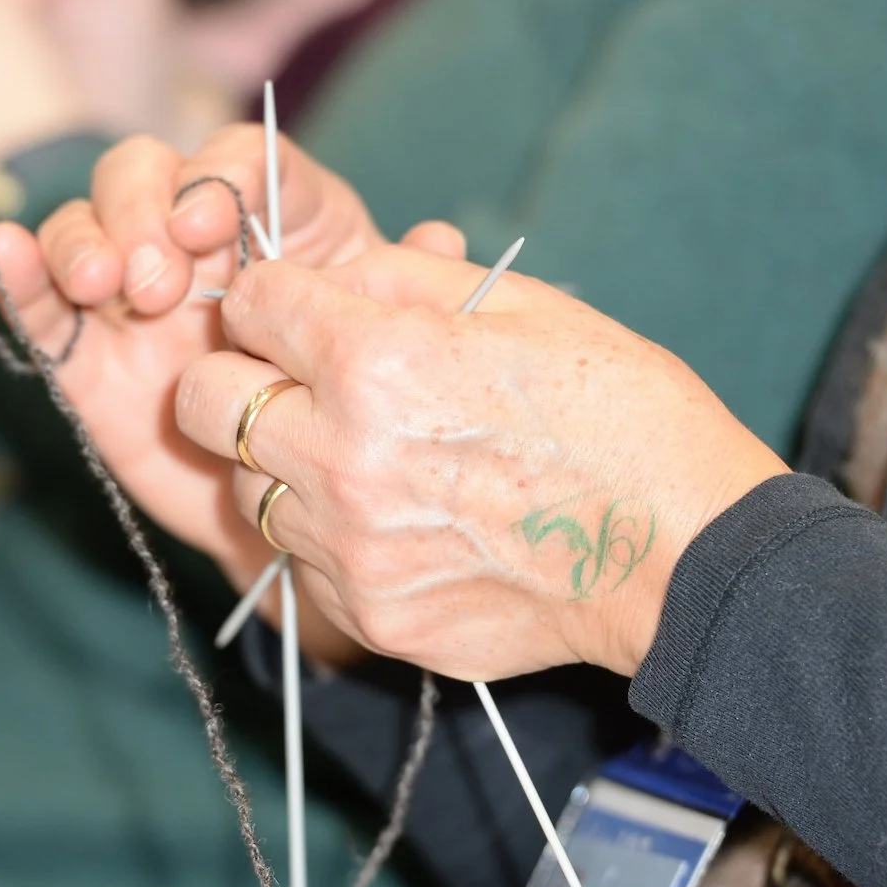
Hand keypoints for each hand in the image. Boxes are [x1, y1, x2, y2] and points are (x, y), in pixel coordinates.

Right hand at [0, 126, 462, 601]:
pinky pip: (38, 303)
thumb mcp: (393, 350)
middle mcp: (194, 244)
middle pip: (146, 177)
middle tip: (161, 277)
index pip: (235, 160)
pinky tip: (2, 251)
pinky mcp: (84, 356)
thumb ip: (410, 292)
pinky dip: (14, 269)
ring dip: (86, 240)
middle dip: (142, 210)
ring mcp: (131, 297)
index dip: (216, 176)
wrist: (313, 517)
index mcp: (275, 221)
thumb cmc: (363, 414)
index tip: (217, 223)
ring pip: (86, 229)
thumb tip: (442, 237)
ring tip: (109, 285)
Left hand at [173, 245, 789, 681]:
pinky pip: (305, 560)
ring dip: (286, 465)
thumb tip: (328, 272)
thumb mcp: (521, 306)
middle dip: (239, 379)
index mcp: (377, 362)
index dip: (276, 300)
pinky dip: (334, 536)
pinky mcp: (372, 614)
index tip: (304, 313)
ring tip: (372, 458)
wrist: (683, 551)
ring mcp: (352, 547)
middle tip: (300, 384)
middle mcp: (343, 458)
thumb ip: (402, 278)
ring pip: (250, 488)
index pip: (250, 305)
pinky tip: (408, 519)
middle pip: (203, 403)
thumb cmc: (618, 411)